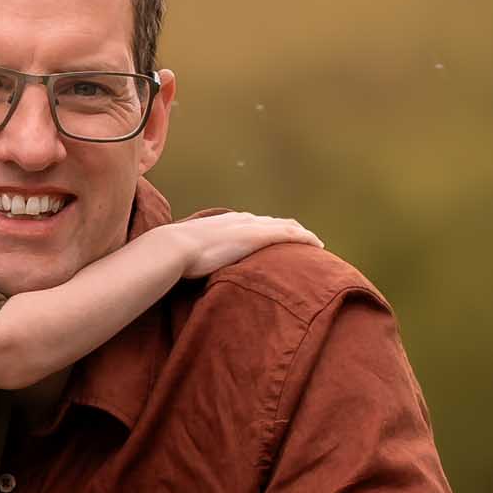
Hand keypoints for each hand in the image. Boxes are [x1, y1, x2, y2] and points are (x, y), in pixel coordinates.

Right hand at [146, 210, 317, 279]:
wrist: (175, 248)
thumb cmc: (175, 255)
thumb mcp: (188, 253)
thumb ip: (195, 258)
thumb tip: (185, 271)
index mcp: (225, 223)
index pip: (254, 223)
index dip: (267, 229)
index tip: (277, 237)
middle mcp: (242, 220)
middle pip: (273, 221)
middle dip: (290, 229)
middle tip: (304, 240)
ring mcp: (251, 227)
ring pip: (286, 225)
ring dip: (301, 233)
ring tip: (315, 243)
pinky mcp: (259, 237)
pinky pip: (291, 235)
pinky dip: (306, 238)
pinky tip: (318, 245)